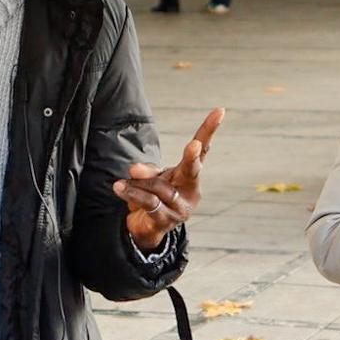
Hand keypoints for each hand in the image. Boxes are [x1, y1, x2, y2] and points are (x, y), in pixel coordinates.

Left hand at [116, 108, 224, 249]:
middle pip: (192, 169)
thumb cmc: (154, 196)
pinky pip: (148, 203)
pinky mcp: (166, 221)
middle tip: (193, 146)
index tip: (220, 111)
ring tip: (124, 179)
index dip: (209, 131)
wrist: (146, 228)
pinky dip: (132, 193)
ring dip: (139, 182)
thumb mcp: (153, 177)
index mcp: (190, 176)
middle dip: (192, 157)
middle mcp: (191, 191)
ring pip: (160, 187)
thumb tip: (136, 169)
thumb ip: (148, 170)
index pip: (203, 151)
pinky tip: (119, 187)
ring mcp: (180, 209)